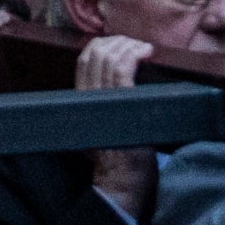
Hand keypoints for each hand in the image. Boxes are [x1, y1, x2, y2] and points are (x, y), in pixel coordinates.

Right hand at [76, 32, 157, 212]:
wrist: (122, 182)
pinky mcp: (120, 104)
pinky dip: (133, 55)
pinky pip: (122, 69)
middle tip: (135, 45)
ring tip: (143, 48)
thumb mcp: (99, 130)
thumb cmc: (117, 159)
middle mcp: (86, 97)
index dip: (100, 46)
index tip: (119, 45)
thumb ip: (100, 109)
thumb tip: (113, 88)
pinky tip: (144, 53)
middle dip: (117, 42)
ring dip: (128, 46)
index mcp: (80, 101)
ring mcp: (102, 100)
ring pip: (109, 58)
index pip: (83, 61)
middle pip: (95, 54)